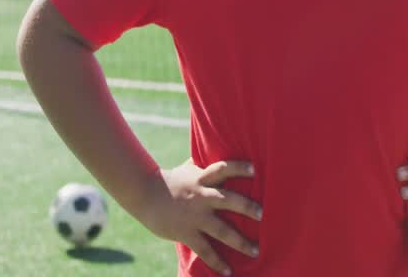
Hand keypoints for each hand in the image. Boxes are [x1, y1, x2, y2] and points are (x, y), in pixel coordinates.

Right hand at [138, 159, 262, 275]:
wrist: (144, 194)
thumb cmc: (171, 180)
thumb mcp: (188, 168)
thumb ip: (205, 163)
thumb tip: (215, 144)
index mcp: (202, 179)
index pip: (223, 169)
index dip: (239, 167)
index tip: (255, 169)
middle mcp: (201, 196)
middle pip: (227, 199)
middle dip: (246, 206)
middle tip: (262, 214)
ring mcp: (194, 216)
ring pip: (221, 229)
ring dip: (239, 241)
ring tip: (255, 251)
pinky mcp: (186, 232)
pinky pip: (205, 249)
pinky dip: (217, 262)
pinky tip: (228, 272)